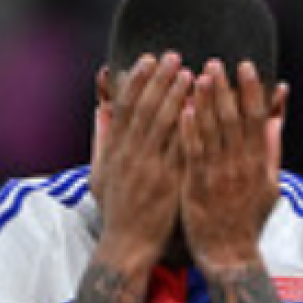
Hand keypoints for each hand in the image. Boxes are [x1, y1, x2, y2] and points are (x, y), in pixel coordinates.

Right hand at [90, 52, 193, 268]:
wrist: (127, 246)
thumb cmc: (116, 210)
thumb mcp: (100, 174)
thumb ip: (102, 141)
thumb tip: (100, 110)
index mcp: (115, 150)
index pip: (126, 107)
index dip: (138, 81)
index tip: (149, 59)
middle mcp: (131, 155)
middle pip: (146, 108)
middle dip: (161, 80)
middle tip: (175, 56)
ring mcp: (151, 168)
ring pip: (165, 125)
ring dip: (178, 96)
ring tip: (192, 74)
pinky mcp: (169, 182)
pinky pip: (182, 149)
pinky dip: (191, 128)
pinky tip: (202, 110)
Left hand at [178, 59, 288, 275]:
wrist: (230, 254)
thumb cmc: (248, 220)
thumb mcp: (270, 186)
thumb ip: (272, 152)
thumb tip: (276, 121)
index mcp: (259, 163)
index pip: (257, 119)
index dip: (252, 91)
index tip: (245, 68)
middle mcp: (241, 165)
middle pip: (233, 119)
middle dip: (225, 88)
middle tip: (216, 63)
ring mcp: (219, 175)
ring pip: (212, 131)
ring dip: (204, 101)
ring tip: (197, 76)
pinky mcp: (197, 185)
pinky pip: (193, 151)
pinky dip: (189, 129)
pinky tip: (182, 109)